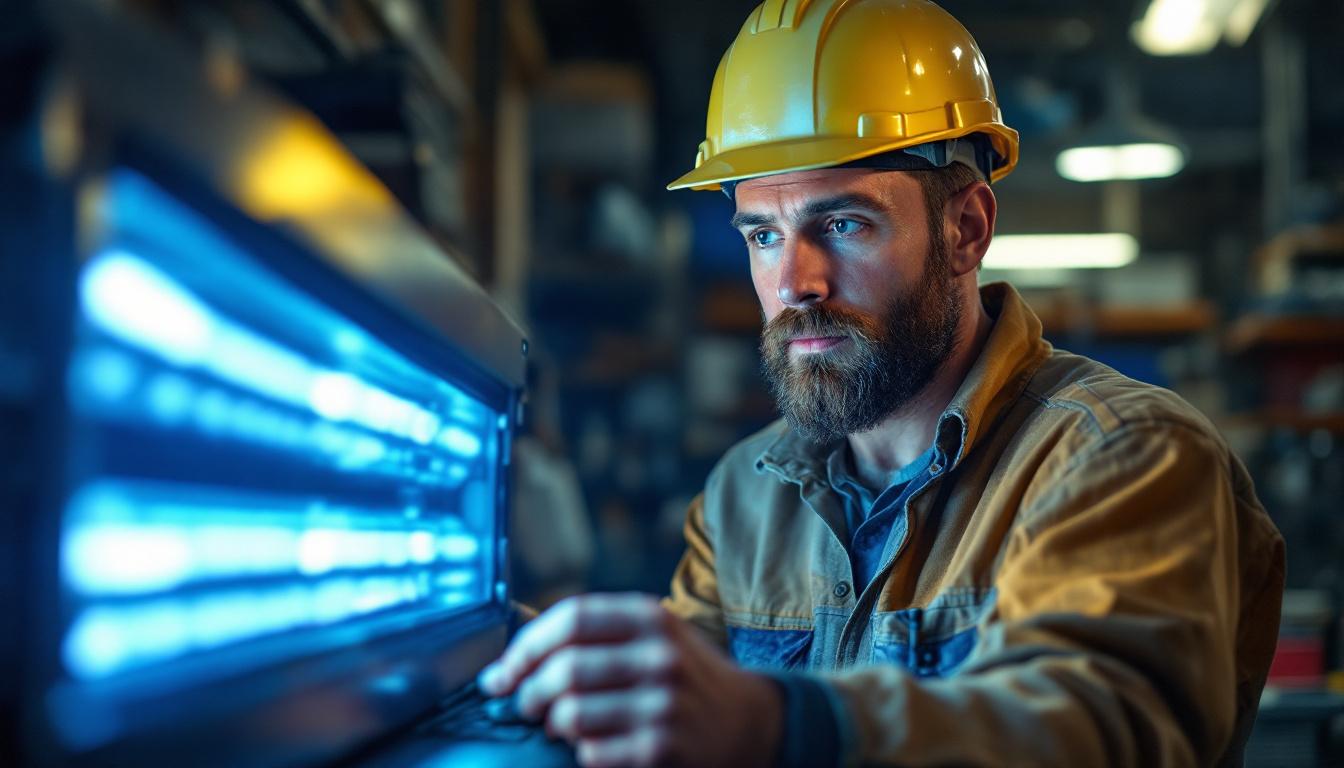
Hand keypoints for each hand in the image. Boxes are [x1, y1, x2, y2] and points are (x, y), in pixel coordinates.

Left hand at [477, 592, 782, 767]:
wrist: (750, 723)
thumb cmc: (685, 676)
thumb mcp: (653, 635)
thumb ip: (595, 631)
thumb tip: (512, 634)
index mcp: (651, 618)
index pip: (570, 619)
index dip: (524, 647)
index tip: (500, 672)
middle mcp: (660, 656)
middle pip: (564, 670)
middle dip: (529, 693)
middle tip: (525, 705)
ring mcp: (663, 705)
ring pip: (570, 715)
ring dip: (555, 725)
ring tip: (561, 725)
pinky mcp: (662, 749)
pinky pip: (591, 753)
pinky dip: (583, 752)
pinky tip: (596, 746)